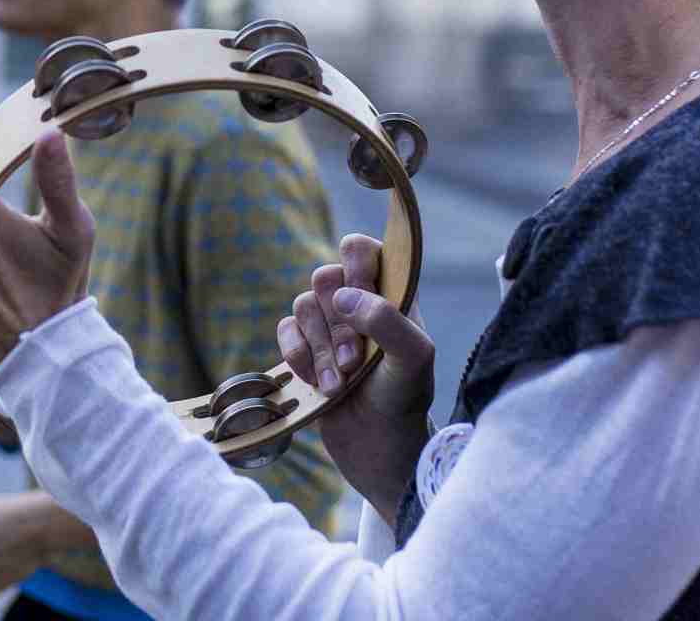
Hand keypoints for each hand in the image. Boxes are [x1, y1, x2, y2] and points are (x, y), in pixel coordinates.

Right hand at [278, 233, 436, 526]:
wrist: (379, 451)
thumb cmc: (406, 400)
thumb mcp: (414, 359)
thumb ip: (387, 320)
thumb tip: (344, 297)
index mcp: (390, 295)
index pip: (362, 249)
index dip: (355, 264)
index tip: (360, 292)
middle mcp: (357, 304)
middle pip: (325, 277)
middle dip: (336, 323)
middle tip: (356, 359)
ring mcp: (329, 327)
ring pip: (302, 306)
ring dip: (319, 349)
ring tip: (339, 383)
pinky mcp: (304, 350)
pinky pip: (284, 330)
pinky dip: (298, 357)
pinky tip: (318, 385)